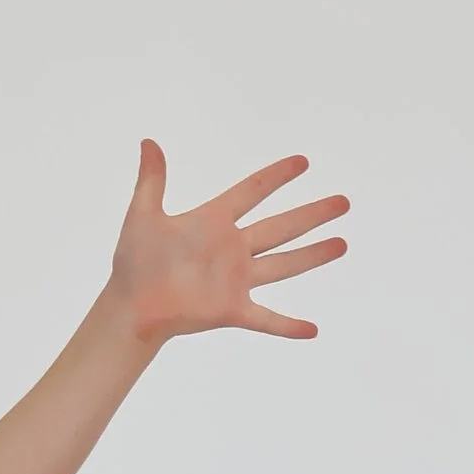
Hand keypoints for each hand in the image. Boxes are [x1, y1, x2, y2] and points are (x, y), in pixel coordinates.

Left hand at [106, 140, 348, 344]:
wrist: (130, 307)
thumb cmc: (134, 264)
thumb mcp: (143, 216)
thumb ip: (152, 181)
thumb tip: (149, 143)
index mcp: (214, 221)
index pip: (252, 192)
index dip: (276, 177)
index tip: (303, 162)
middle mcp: (232, 248)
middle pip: (281, 226)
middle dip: (312, 214)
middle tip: (343, 202)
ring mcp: (235, 280)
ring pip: (284, 264)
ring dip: (313, 255)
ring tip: (342, 244)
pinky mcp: (231, 310)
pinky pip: (265, 319)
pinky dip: (287, 326)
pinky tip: (312, 330)